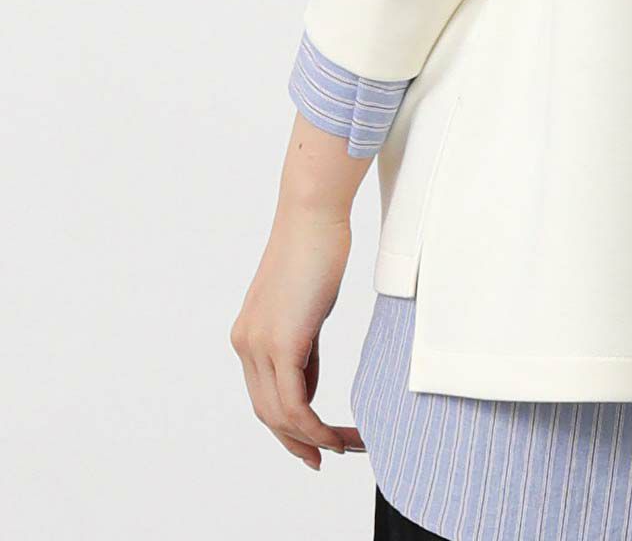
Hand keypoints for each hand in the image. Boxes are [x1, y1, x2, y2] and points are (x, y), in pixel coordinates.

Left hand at [230, 204, 364, 469]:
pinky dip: (314, 426)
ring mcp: (259, 344)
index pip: (265, 396)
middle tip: (329, 456)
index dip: (289, 426)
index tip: (316, 443)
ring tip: (346, 444)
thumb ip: (301, 348)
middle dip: (299, 442)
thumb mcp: (307, 307)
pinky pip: (293, 402)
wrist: (312, 216)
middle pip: (268, 414)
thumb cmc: (316, 249)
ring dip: (313, 438)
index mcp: (249, 335)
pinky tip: (335, 434)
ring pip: (279, 414)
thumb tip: (304, 386)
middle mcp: (246, 344)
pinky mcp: (280, 342)